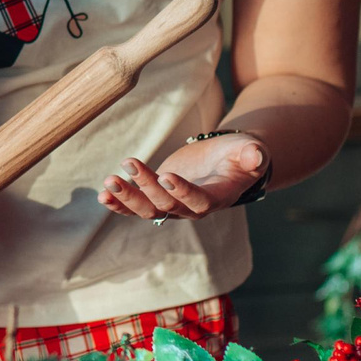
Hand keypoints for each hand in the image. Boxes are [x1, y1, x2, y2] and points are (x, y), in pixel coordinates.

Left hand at [96, 131, 269, 220]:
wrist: (227, 161)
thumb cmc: (241, 155)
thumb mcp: (250, 151)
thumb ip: (253, 155)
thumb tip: (257, 155)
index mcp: (216, 198)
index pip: (198, 201)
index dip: (183, 192)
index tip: (166, 175)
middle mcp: (192, 208)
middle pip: (167, 205)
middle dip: (146, 187)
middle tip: (129, 163)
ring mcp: (173, 205)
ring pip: (147, 210)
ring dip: (127, 198)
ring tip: (108, 182)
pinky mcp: (158, 198)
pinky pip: (136, 207)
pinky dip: (119, 203)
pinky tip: (103, 195)